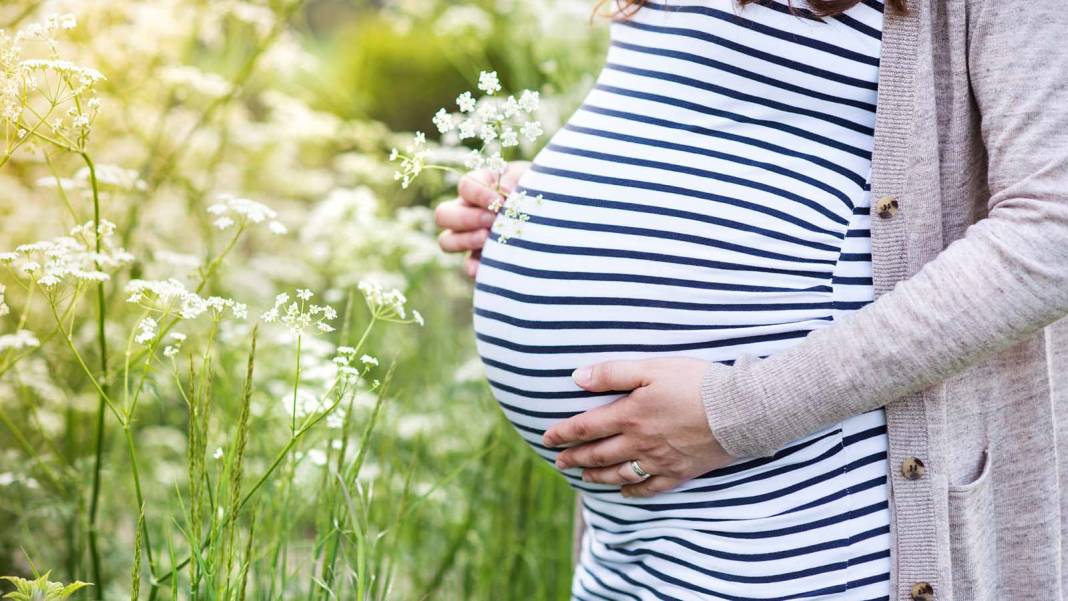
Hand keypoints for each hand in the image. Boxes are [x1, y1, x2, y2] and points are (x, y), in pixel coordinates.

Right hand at [434, 161, 529, 277]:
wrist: (557, 214)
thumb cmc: (540, 191)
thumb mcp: (529, 178)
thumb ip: (514, 179)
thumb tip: (504, 192)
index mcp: (479, 187)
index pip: (464, 187)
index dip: (478, 194)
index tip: (500, 201)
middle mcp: (468, 211)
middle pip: (443, 215)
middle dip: (467, 218)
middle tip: (492, 220)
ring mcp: (471, 237)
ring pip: (446, 241)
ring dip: (465, 240)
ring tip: (488, 239)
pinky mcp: (483, 258)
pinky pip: (468, 265)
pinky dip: (473, 267)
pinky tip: (485, 267)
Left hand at [542, 358, 735, 497]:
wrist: (739, 410)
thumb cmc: (696, 383)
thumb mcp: (651, 368)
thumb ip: (612, 373)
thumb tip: (576, 378)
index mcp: (629, 416)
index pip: (585, 428)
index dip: (563, 433)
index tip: (547, 438)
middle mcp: (639, 443)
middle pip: (598, 455)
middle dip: (575, 458)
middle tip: (558, 461)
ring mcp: (659, 461)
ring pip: (619, 474)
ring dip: (597, 476)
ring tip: (584, 477)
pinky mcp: (680, 472)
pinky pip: (650, 488)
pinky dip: (633, 491)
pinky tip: (624, 492)